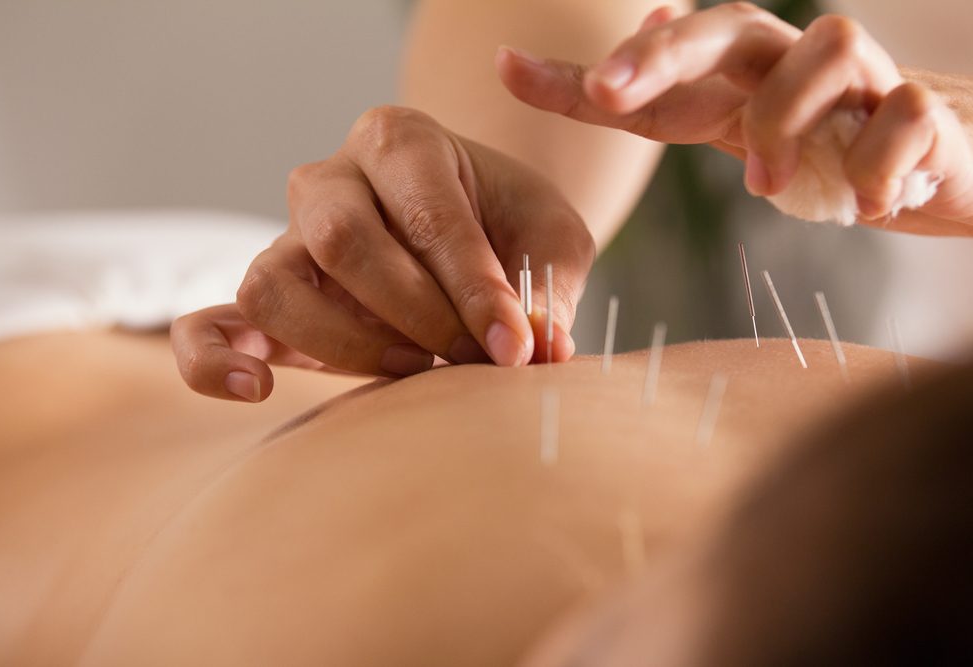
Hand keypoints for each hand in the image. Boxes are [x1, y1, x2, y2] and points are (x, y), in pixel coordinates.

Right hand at [172, 106, 593, 400]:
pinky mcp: (271, 298)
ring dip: (345, 343)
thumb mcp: (549, 240)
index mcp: (400, 141)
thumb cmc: (509, 225)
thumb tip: (542, 350)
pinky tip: (258, 390)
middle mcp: (331, 180)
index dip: (474, 290)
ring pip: (274, 284)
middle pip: (343, 240)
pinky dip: (215, 361)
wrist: (473, 224)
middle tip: (472, 359)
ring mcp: (288, 239)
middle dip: (416, 313)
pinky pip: (210, 325)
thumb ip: (547, 290)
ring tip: (415, 371)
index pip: (427, 215)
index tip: (516, 348)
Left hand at [497, 2, 972, 233]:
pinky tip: (869, 205)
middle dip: (660, 55)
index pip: (654, 59)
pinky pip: (905, 116)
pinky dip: (881, 165)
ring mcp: (862, 78)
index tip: (505, 68)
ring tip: (767, 190)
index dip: (583, 69)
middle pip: (726, 24)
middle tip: (611, 96)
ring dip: (783, 121)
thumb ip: (673, 102)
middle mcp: (791, 59)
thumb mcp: (735, 128)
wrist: (937, 156)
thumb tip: (619, 48)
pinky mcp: (923, 112)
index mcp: (737, 74)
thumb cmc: (822, 146)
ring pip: (826, 47)